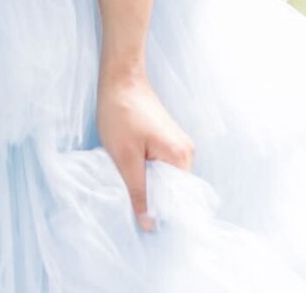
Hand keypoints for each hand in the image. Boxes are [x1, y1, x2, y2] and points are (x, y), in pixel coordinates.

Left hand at [96, 69, 192, 231]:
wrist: (120, 77)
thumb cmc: (121, 113)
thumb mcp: (125, 157)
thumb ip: (138, 192)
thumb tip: (149, 226)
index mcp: (181, 157)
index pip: (181, 201)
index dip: (164, 216)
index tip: (147, 228)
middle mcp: (186, 152)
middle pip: (174, 192)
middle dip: (155, 202)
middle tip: (134, 212)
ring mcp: (178, 145)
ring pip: (166, 180)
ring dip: (150, 188)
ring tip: (131, 195)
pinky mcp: (167, 141)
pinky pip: (162, 168)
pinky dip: (149, 175)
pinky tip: (134, 177)